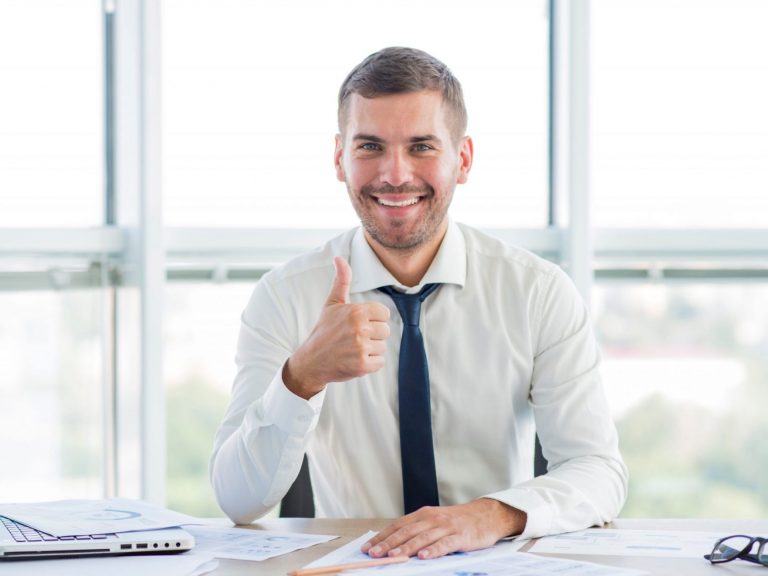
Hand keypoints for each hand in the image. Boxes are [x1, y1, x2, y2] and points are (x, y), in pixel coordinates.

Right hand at [283, 256, 390, 398]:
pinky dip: (369, 364)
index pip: (384, 313)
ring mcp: (361, 348)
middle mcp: (360, 328)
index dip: (374, 319)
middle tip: (354, 338)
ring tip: (353, 349)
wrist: (311, 360)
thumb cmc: (324, 330)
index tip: (359, 324)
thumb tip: (339, 258)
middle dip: (373, 335)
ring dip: (371, 350)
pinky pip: (379, 362)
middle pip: (385, 331)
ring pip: (382, 347)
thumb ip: (341, 281)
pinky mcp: (362, 365)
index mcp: (356, 311)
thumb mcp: (332, 303)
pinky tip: (354, 360)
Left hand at [362, 499, 525, 559]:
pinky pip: (444, 544)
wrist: (486, 515)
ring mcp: (446, 527)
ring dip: (406, 548)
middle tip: (374, 553)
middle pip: (406, 531)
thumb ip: (417, 530)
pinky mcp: (460, 536)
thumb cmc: (458, 521)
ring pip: (422, 538)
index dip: (382, 536)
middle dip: (388, 543)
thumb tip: (393, 543)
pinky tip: (423, 557)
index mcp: (423, 514)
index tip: (368, 547)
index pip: (398, 525)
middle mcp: (432, 518)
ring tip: (392, 557)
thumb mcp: (435, 521)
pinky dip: (433, 550)